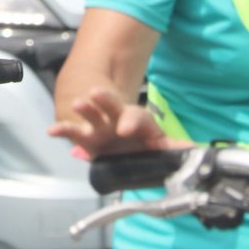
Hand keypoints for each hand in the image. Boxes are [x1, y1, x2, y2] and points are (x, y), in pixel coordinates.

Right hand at [47, 86, 187, 159]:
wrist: (119, 136)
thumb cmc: (139, 141)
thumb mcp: (157, 144)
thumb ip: (173, 148)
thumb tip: (197, 152)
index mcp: (136, 122)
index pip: (137, 118)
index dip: (132, 121)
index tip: (126, 128)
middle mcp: (116, 120)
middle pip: (112, 106)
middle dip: (105, 101)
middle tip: (95, 95)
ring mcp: (99, 127)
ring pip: (91, 114)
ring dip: (84, 109)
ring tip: (76, 105)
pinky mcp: (84, 137)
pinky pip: (72, 131)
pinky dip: (62, 130)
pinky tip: (52, 131)